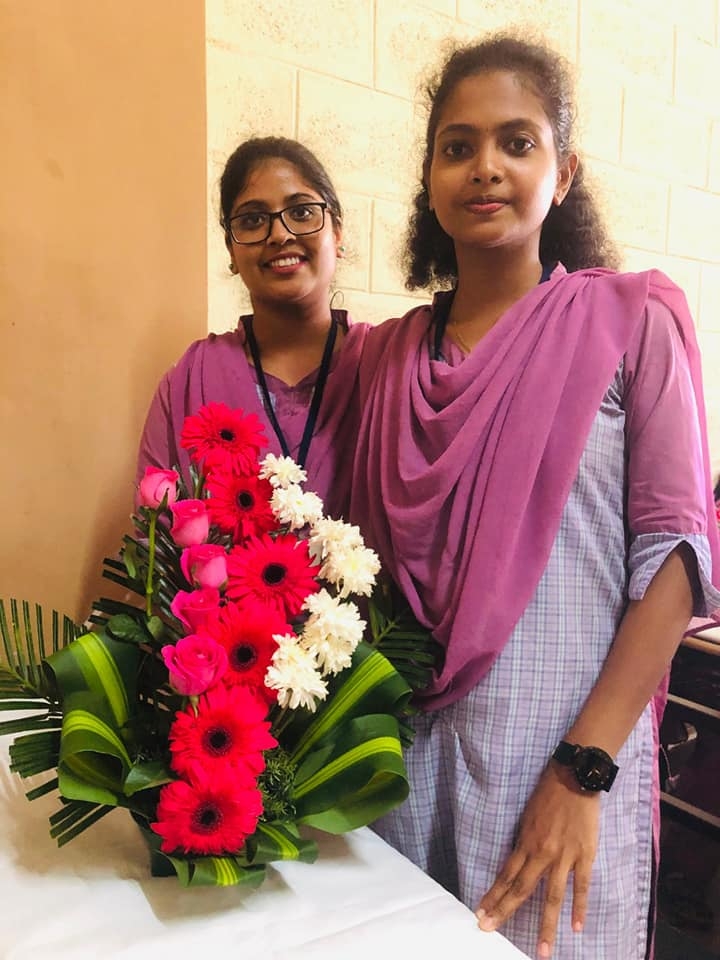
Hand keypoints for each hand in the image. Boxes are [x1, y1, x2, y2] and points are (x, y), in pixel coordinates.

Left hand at [475, 763, 599, 957]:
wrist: (574, 777)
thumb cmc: (549, 793)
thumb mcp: (528, 816)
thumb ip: (524, 842)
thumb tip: (517, 864)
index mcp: (525, 842)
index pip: (506, 876)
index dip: (493, 896)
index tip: (481, 913)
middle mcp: (541, 853)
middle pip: (521, 889)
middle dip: (504, 912)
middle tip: (489, 931)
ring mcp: (564, 856)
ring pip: (551, 897)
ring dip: (546, 925)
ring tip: (542, 950)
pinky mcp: (584, 855)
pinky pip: (581, 886)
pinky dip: (579, 908)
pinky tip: (576, 927)